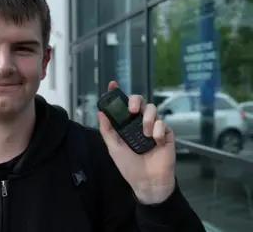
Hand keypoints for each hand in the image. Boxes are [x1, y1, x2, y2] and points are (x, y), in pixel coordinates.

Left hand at [98, 81, 175, 204]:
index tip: (112, 84)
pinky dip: (157, 131)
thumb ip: (107, 131)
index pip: (122, 106)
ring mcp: (153, 128)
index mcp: (126, 125)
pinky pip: (162, 124)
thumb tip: (100, 112)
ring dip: (147, 118)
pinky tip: (155, 142)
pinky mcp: (166, 134)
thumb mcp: (114, 148)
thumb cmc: (129, 166)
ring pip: (152, 109)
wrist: (147, 182)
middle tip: (132, 110)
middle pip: (140, 101)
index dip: (117, 94)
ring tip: (144, 133)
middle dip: (136, 100)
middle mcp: (139, 123)